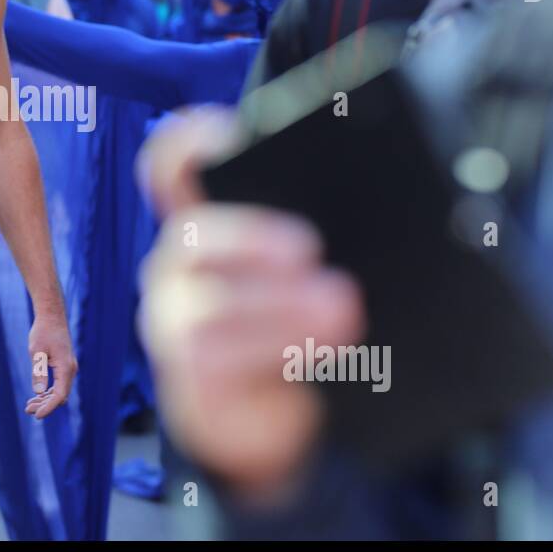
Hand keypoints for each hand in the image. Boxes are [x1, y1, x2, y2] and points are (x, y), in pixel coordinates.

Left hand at [25, 306, 76, 419]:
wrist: (51, 316)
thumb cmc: (43, 332)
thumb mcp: (36, 352)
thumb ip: (38, 372)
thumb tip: (38, 392)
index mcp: (65, 367)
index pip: (59, 395)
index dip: (48, 407)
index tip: (36, 415)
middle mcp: (70, 369)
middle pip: (60, 396)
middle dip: (45, 405)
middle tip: (28, 410)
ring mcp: (68, 368)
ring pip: (59, 391)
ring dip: (46, 399)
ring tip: (29, 405)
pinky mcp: (64, 365)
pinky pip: (58, 384)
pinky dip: (48, 391)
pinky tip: (36, 395)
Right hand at [137, 105, 364, 498]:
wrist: (275, 416)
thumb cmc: (296, 326)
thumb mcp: (309, 271)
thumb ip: (320, 230)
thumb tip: (379, 195)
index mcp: (206, 221)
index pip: (173, 166)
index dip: (188, 141)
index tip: (228, 135)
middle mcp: (180, 265)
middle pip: (190, 233)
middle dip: (252, 238)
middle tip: (309, 250)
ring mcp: (176, 321)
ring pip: (209, 305)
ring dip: (279, 306)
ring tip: (340, 309)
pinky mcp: (189, 376)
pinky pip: (216, 359)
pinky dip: (275, 350)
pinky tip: (318, 352)